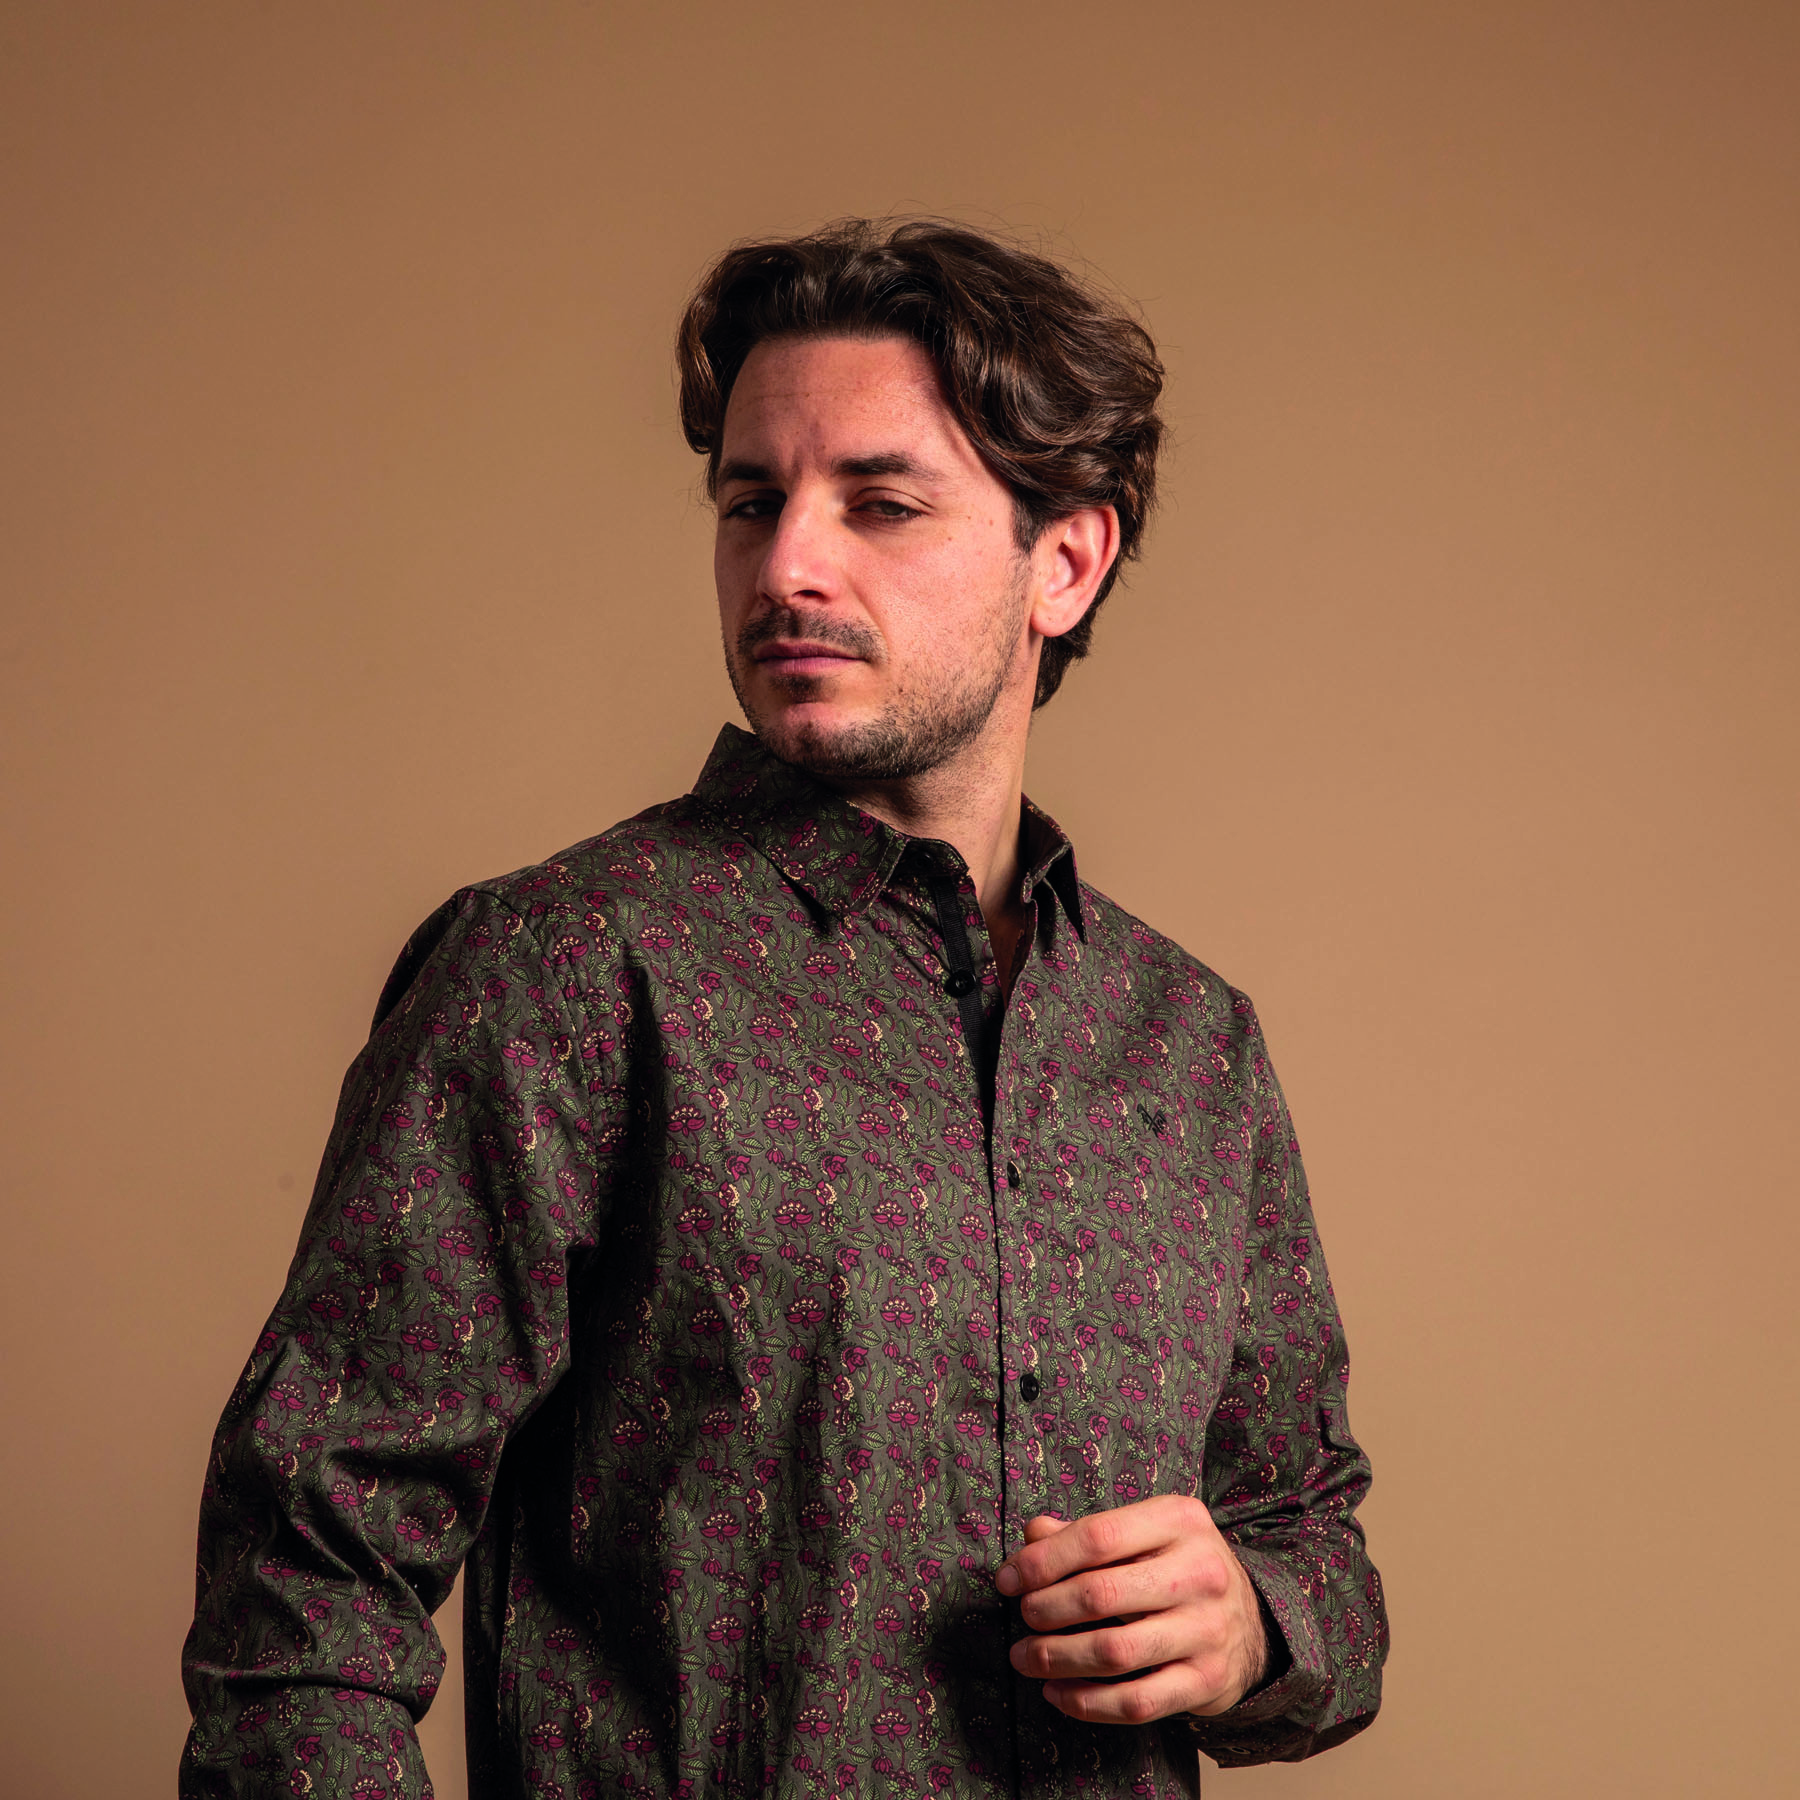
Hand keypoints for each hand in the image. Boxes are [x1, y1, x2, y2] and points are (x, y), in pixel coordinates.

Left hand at [994, 1495, 1269, 1723]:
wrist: (1252, 1622)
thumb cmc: (1177, 1567)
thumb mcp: (1144, 1533)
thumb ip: (1086, 1533)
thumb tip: (1031, 1536)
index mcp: (1180, 1520)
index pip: (1097, 1537)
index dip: (1042, 1561)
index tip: (1007, 1580)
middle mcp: (1200, 1571)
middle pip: (1101, 1594)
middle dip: (1045, 1609)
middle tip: (1021, 1617)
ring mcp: (1207, 1629)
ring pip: (1115, 1652)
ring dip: (1057, 1659)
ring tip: (1025, 1657)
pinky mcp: (1208, 1680)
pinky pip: (1137, 1702)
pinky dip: (1087, 1703)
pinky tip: (1058, 1693)